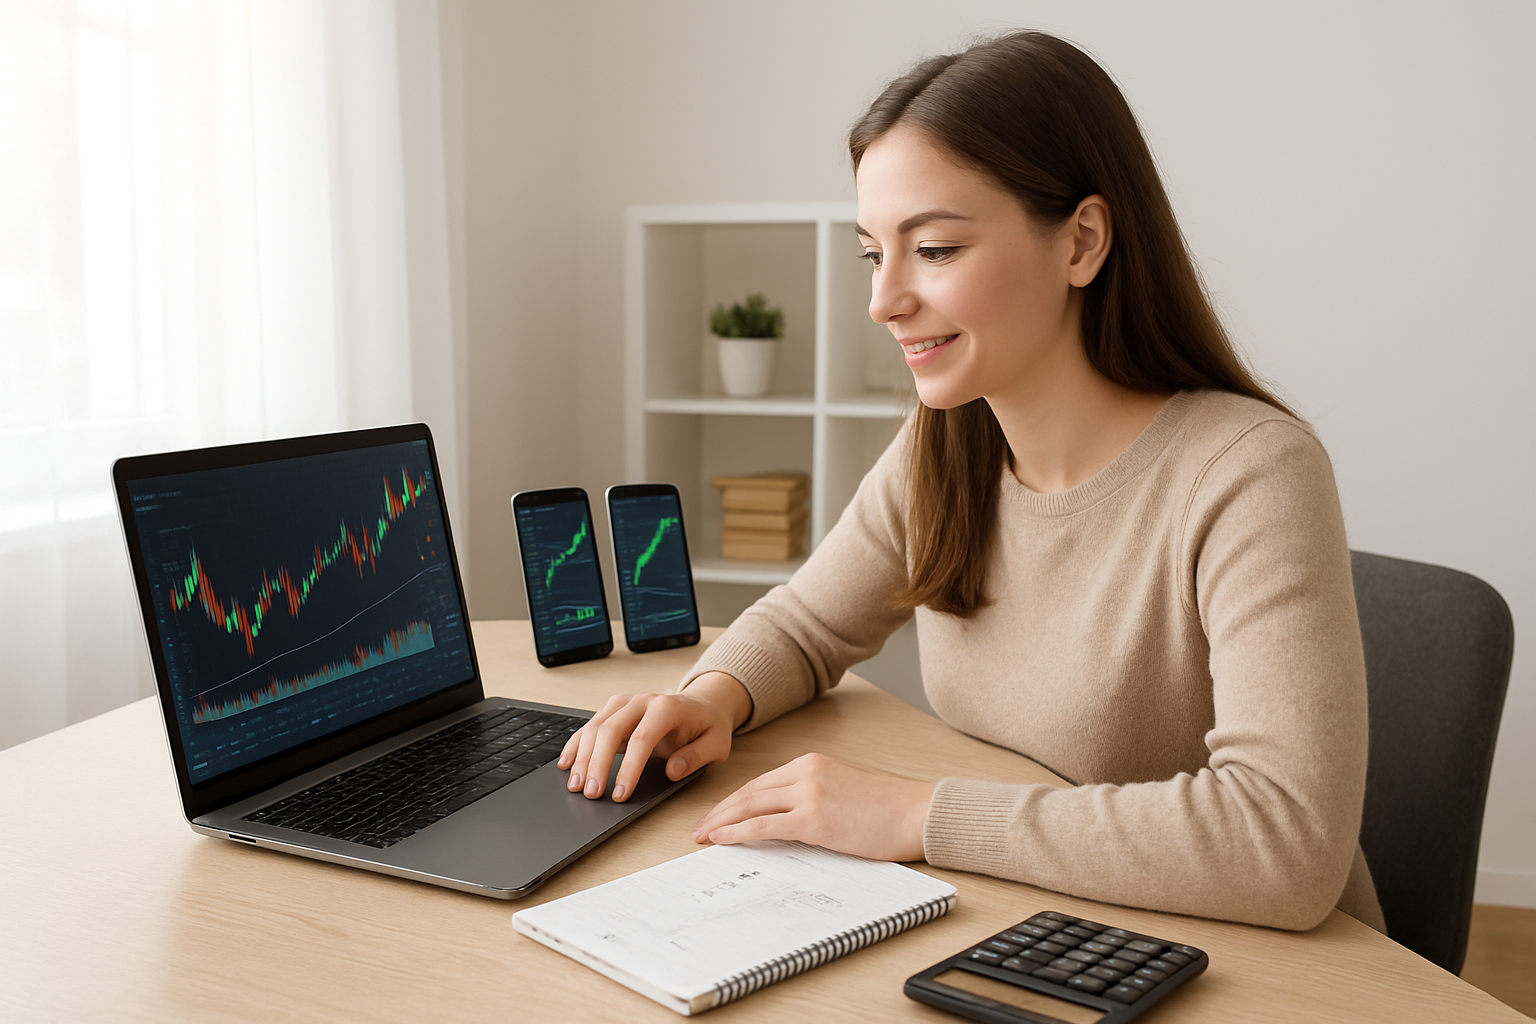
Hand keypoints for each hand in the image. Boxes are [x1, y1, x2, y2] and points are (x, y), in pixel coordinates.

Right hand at [559, 672, 751, 801]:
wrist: (703, 705)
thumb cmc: (708, 726)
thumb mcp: (717, 743)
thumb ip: (697, 756)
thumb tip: (673, 770)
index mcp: (667, 708)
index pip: (642, 739)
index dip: (628, 769)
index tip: (620, 794)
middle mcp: (642, 701)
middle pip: (610, 730)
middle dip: (597, 764)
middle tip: (592, 794)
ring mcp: (625, 703)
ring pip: (595, 727)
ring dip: (582, 758)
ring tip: (576, 786)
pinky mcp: (614, 710)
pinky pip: (590, 726)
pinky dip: (576, 745)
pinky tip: (566, 764)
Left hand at [692, 752, 935, 861]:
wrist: (918, 811)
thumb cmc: (890, 807)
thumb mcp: (845, 788)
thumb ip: (815, 794)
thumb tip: (789, 817)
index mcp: (813, 763)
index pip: (761, 782)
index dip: (734, 800)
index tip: (717, 814)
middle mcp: (806, 772)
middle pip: (749, 792)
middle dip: (720, 811)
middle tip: (699, 827)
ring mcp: (809, 793)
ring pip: (750, 806)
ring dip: (721, 822)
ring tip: (702, 836)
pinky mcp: (814, 819)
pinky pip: (763, 825)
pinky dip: (737, 833)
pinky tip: (721, 840)